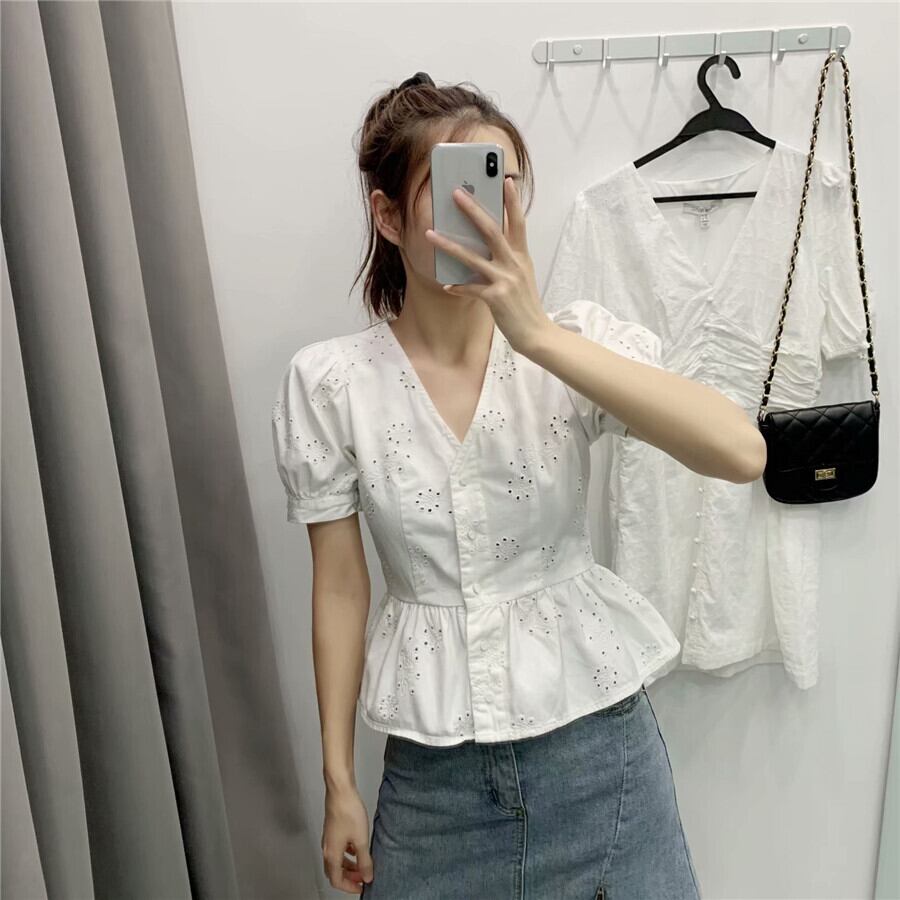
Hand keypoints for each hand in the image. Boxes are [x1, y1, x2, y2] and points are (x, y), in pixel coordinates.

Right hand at [322, 783, 373, 893]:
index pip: (336, 880)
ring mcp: (328, 838)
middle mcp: (327, 848)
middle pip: (334, 871)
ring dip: (348, 866)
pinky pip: (337, 849)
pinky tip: (357, 848)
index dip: (349, 887)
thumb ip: (364, 860)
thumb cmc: (348, 812)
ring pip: (336, 860)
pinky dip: (346, 854)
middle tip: (362, 877)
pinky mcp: (332, 829)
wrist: (341, 791)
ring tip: (362, 864)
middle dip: (348, 878)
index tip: (361, 887)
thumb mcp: (361, 839)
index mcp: (331, 854)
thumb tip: (367, 876)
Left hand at [424, 177, 552, 355]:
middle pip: (492, 230)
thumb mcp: (521, 277)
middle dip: (472, 210)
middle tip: (456, 193)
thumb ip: (507, 260)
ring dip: (449, 245)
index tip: (505, 180)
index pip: (518, 223)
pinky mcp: (496, 298)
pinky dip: (457, 286)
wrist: (537, 334)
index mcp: (522, 257)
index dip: (512, 201)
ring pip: (472, 257)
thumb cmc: (525, 305)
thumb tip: (482, 249)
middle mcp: (514, 264)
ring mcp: (505, 280)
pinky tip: (446, 284)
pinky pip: (470, 288)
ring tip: (430, 234)